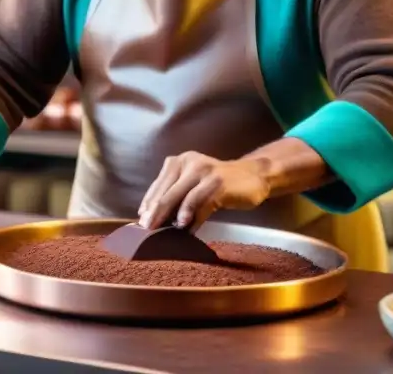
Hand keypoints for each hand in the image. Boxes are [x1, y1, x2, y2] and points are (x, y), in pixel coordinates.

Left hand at [137, 151, 269, 230]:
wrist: (252, 176)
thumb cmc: (219, 184)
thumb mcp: (193, 185)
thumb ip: (176, 196)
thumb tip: (155, 218)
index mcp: (179, 161)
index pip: (158, 184)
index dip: (148, 203)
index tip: (140, 220)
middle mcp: (189, 162)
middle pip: (167, 191)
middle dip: (155, 212)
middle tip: (146, 229)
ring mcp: (204, 171)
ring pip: (181, 196)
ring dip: (170, 215)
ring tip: (162, 230)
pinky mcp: (219, 183)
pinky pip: (200, 202)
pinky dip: (192, 217)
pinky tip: (186, 228)